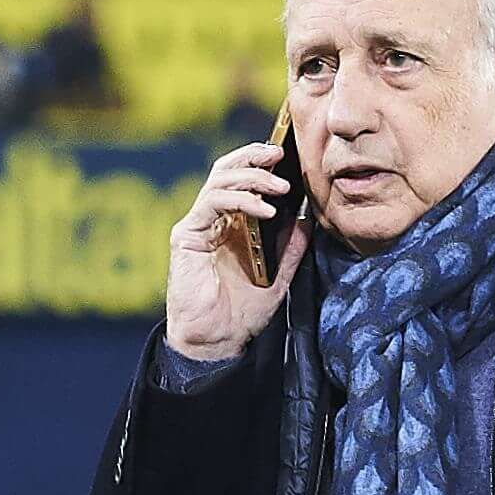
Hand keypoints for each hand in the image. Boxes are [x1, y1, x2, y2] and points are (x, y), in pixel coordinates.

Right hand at [163, 139, 305, 363]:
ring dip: (253, 177)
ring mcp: (197, 224)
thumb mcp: (278, 278)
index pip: (241, 179)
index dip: (260, 161)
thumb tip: (308, 222)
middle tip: (280, 154)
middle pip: (227, 169)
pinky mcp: (186, 235)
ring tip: (280, 187)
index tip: (288, 155)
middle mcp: (212, 219)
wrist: (215, 341)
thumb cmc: (241, 313)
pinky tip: (266, 210)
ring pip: (220, 180)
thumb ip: (290, 250)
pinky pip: (212, 203)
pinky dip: (240, 200)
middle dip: (254, 156)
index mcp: (231, 224)